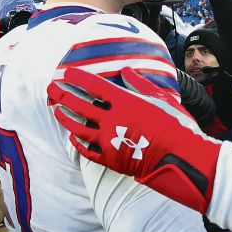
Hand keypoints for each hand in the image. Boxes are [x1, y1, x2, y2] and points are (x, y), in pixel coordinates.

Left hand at [47, 67, 221, 212]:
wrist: (179, 156)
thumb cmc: (176, 124)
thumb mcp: (162, 98)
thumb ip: (140, 84)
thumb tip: (126, 72)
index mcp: (126, 101)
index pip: (95, 86)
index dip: (78, 78)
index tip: (65, 73)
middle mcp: (113, 119)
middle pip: (80, 105)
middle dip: (63, 95)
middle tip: (51, 88)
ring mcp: (109, 140)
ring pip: (79, 127)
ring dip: (65, 117)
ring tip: (56, 110)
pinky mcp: (111, 159)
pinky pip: (87, 150)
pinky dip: (78, 142)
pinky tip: (73, 137)